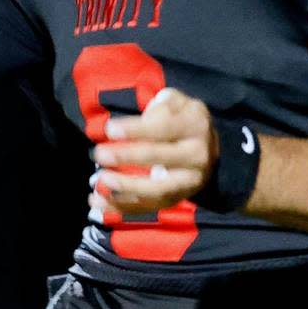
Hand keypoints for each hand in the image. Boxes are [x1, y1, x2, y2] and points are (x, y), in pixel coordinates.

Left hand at [89, 87, 217, 214]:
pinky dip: (124, 207)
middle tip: (99, 154)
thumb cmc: (181, 118)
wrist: (208, 145)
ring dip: (125, 188)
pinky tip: (100, 202)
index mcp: (194, 126)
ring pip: (157, 190)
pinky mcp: (178, 199)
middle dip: (126, 157)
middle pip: (159, 158)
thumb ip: (158, 107)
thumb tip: (138, 122)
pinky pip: (150, 206)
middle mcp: (196, 156)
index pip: (163, 128)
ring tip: (99, 182)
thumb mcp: (175, 101)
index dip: (135, 130)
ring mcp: (189, 182)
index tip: (109, 129)